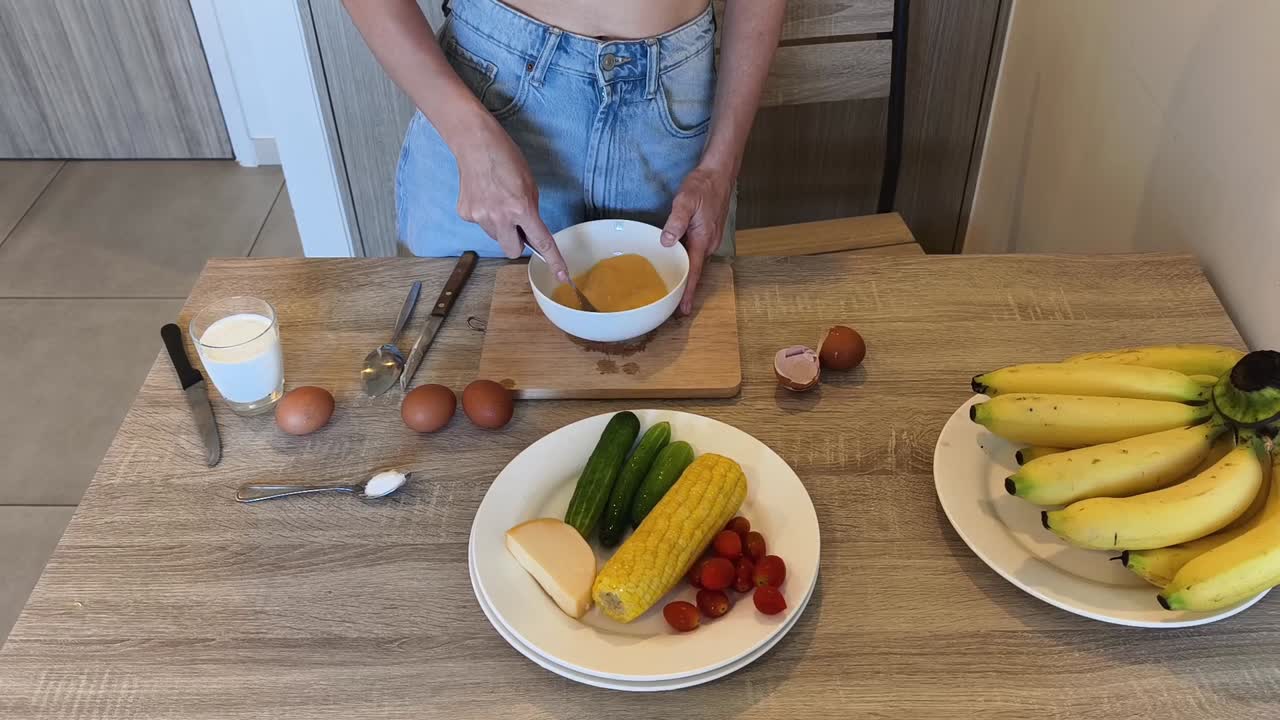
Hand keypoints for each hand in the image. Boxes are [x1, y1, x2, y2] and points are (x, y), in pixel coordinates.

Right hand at [455, 121, 568, 281]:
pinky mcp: (465, 214)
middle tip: (518, 224)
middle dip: (518, 243)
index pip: (541, 242)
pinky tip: (485, 197)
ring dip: (501, 227)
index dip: (553, 261)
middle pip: (513, 251)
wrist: (475, 143)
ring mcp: (479, 217)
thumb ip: (531, 211)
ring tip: (498, 201)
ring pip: (496, 237)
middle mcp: (499, 217)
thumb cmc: (506, 158)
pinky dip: (485, 216)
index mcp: (521, 208)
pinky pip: (481, 225)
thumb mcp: (529, 184)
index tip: (562, 276)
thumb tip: (530, 231)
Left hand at [660, 166, 732, 314]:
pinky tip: (676, 261)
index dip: (688, 292)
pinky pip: (696, 252)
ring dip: (686, 274)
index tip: (684, 310)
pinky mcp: (707, 233)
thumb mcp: (685, 202)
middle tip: (672, 306)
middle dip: (685, 288)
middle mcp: (708, 244)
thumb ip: (675, 222)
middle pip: (695, 271)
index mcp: (703, 240)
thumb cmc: (702, 187)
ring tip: (673, 289)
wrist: (719, 173)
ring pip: (695, 261)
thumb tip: (666, 242)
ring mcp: (709, 239)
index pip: (694, 272)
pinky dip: (687, 261)